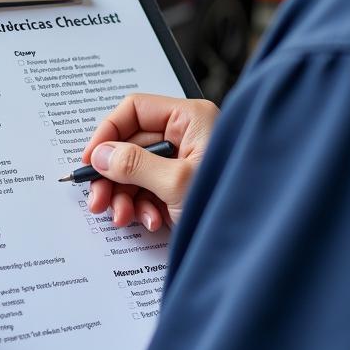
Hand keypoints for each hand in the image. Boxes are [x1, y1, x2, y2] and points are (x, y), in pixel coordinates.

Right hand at [81, 93, 218, 232]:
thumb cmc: (230, 200)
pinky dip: (143, 208)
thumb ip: (134, 165)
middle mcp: (187, 135)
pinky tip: (151, 222)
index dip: (108, 133)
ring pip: (137, 172)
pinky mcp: (183, 187)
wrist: (258, 240)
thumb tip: (101, 155)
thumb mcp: (176, 182)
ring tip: (123, 217)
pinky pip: (150, 191)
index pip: (135, 109)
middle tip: (98, 200)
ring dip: (125, 197)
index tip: (91, 160)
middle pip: (131, 144)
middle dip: (113, 176)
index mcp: (189, 118)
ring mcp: (185, 162)